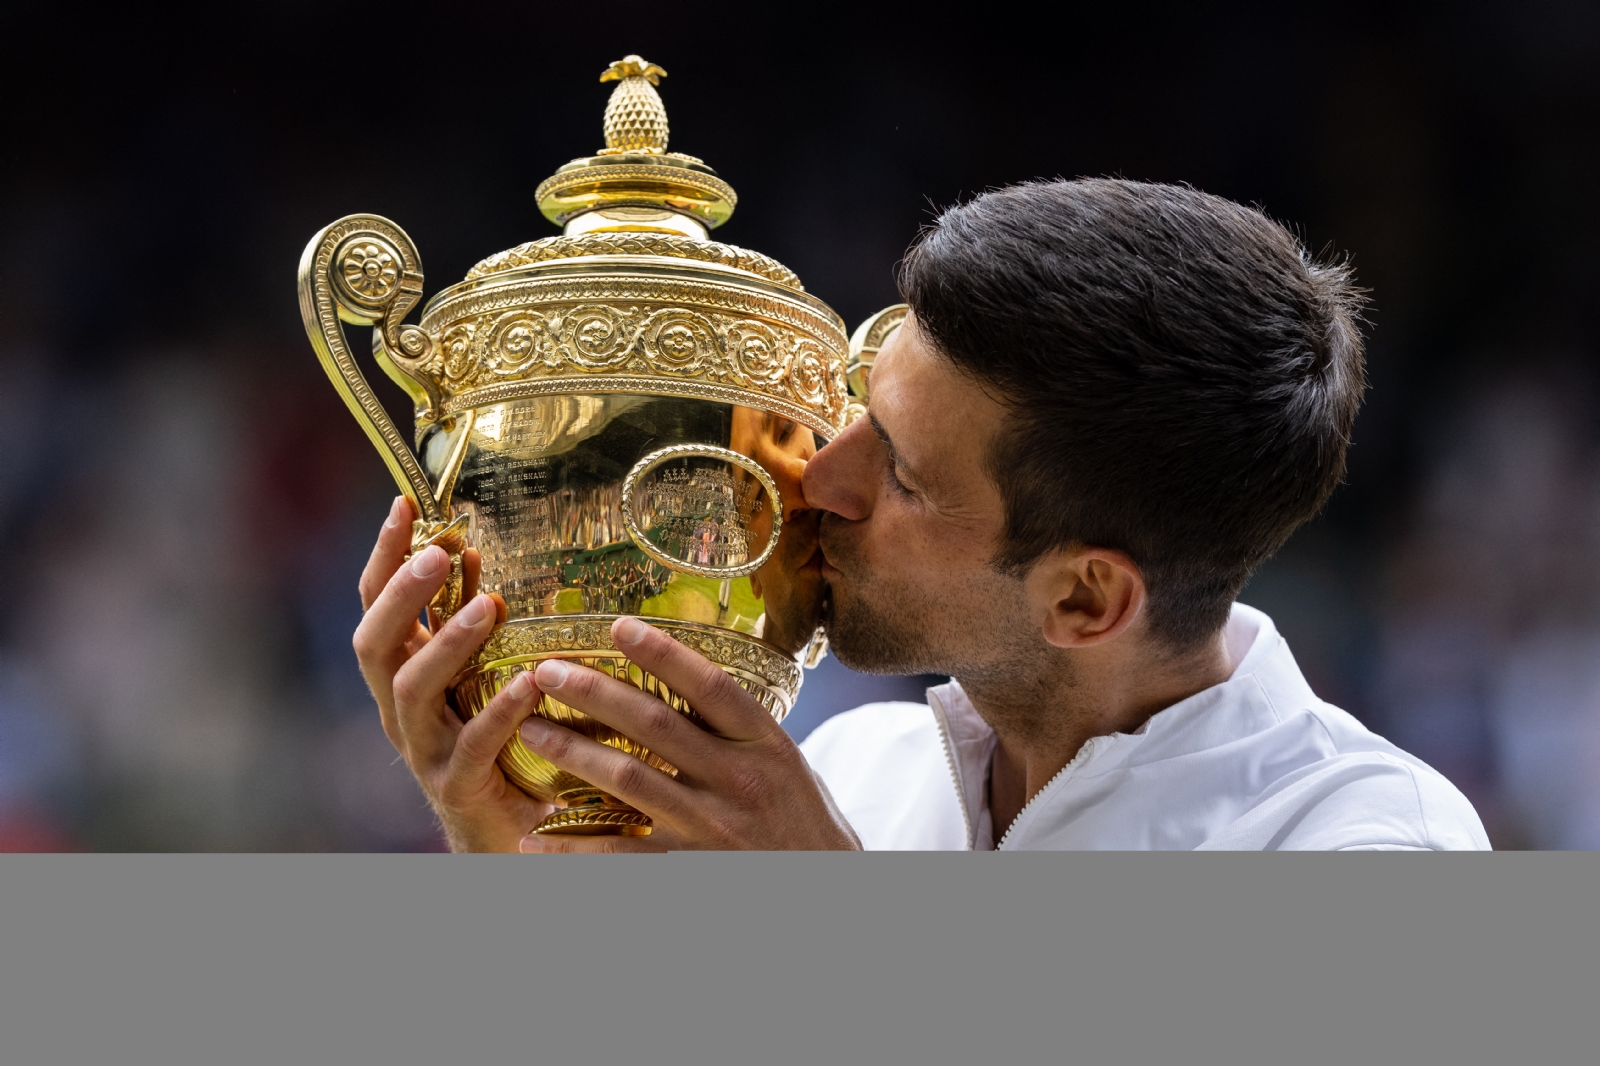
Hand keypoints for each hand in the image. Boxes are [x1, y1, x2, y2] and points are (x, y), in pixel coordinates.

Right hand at [352, 496, 553, 851]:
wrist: (503, 833)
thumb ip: (467, 617)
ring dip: (448, 644)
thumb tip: (471, 549)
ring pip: (413, 691)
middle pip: (375, 643)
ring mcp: (422, 749)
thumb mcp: (476, 673)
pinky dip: (498, 713)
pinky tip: (527, 685)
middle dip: (402, 594)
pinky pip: (471, 746)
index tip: (404, 505)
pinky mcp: (458, 786)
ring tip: (488, 607)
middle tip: (439, 551)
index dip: (384, 555)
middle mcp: (398, 708)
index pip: (375, 604)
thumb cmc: (494, 741)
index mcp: (399, 673)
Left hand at [515, 616, 862, 852]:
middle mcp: (739, 779)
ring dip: (572, 752)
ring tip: (529, 731)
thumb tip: (686, 678)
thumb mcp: (785, 764)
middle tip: (546, 671)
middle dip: (594, 692)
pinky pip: (621, 851)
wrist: (826, 889)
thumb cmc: (801, 822)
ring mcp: (712, 826)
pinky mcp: (689, 867)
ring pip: (628, 778)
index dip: (664, 653)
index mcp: (766, 744)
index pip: (711, 686)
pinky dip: (574, 845)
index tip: (618, 625)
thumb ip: (739, 730)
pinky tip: (537, 835)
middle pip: (656, 724)